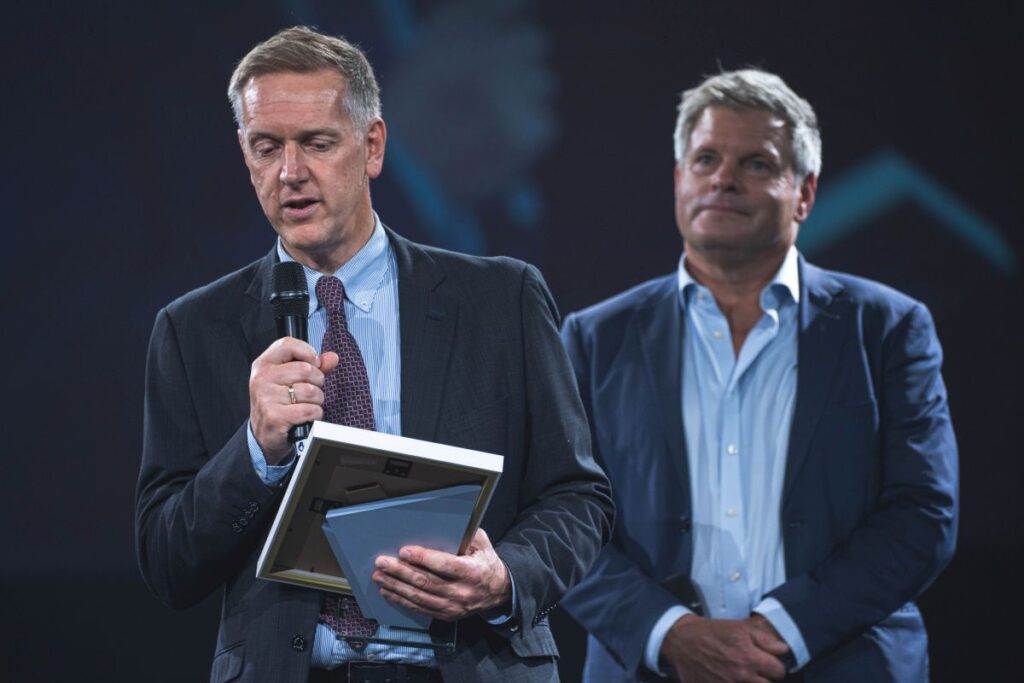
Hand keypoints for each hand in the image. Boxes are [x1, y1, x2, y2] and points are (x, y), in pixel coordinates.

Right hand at [248, 337, 338, 462]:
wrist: (264, 435)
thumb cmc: (279, 404)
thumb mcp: (291, 380)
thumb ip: (313, 366)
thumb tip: (332, 357)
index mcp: (264, 364)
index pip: (288, 344)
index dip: (308, 352)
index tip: (313, 364)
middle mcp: (262, 378)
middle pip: (306, 369)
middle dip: (317, 382)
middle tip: (310, 391)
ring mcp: (266, 397)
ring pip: (310, 391)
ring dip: (317, 400)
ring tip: (306, 404)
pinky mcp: (275, 416)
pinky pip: (310, 409)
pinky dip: (315, 414)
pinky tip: (306, 416)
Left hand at [372, 528, 510, 621]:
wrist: (499, 592)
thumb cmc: (486, 563)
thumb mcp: (483, 544)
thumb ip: (467, 535)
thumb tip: (446, 525)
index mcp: (472, 572)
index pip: (444, 565)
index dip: (422, 558)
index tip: (404, 551)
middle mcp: (461, 592)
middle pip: (426, 582)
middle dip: (401, 571)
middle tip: (383, 562)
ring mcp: (453, 606)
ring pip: (419, 597)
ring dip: (396, 587)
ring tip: (380, 577)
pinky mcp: (446, 615)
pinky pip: (420, 609)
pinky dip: (402, 600)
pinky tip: (389, 592)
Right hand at [660, 613, 789, 682]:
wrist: (682, 641)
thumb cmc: (711, 632)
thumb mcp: (739, 628)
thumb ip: (765, 640)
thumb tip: (784, 650)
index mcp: (749, 657)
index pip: (779, 671)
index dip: (776, 666)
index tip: (770, 664)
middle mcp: (740, 675)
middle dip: (766, 678)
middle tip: (758, 671)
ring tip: (745, 675)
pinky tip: (731, 679)